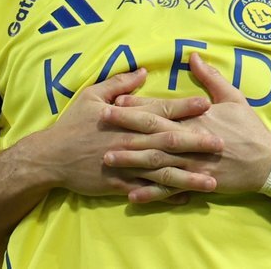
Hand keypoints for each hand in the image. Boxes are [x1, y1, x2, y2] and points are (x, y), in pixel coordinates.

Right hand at [29, 68, 222, 199]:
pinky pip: (147, 191)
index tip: (207, 105)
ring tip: (211, 181)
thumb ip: (119, 83)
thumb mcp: (92, 95)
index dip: (184, 108)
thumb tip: (143, 70)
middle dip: (196, 143)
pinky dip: (166, 195)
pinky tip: (186, 199)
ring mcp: (125, 166)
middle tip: (221, 143)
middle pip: (168, 142)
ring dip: (188, 176)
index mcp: (125, 119)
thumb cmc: (72, 124)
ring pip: (162, 172)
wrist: (49, 158)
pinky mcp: (119, 185)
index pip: (160, 111)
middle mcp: (130, 142)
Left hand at [102, 53, 270, 202]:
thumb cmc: (250, 128)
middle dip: (126, 126)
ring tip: (107, 157)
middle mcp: (191, 140)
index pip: (162, 109)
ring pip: (157, 162)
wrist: (269, 163)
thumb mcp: (233, 98)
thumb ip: (210, 78)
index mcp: (197, 118)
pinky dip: (151, 193)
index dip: (138, 105)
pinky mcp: (197, 183)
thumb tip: (193, 56)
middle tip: (101, 121)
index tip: (115, 100)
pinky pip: (170, 190)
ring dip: (131, 160)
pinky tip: (131, 194)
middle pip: (153, 132)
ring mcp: (193, 164)